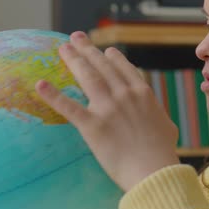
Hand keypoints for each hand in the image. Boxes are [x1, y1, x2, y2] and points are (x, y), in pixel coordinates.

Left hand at [35, 31, 179, 190]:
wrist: (154, 171)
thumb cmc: (163, 152)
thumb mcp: (167, 126)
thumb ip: (157, 114)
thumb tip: (157, 115)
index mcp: (142, 93)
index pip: (123, 68)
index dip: (112, 58)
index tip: (104, 50)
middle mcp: (124, 94)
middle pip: (102, 66)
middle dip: (88, 50)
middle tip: (76, 38)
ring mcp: (107, 108)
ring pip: (87, 77)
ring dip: (74, 60)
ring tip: (63, 48)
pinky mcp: (92, 125)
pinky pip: (69, 107)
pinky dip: (53, 95)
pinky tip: (41, 84)